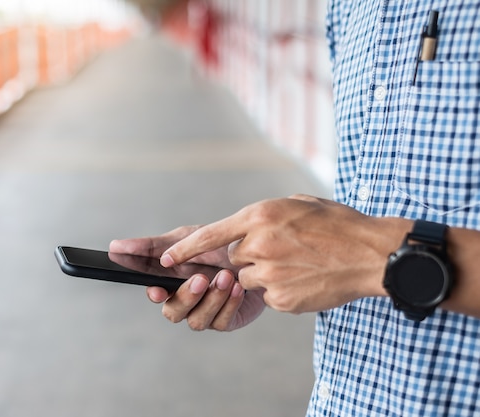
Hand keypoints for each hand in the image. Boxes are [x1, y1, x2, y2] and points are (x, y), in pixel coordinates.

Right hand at [110, 226, 266, 330]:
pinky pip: (220, 321)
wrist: (261, 252)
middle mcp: (186, 299)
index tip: (157, 288)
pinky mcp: (226, 320)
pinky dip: (229, 303)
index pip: (153, 291)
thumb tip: (115, 246)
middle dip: (186, 297)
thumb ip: (152, 246)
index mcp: (171, 280)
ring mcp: (205, 312)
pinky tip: (238, 287)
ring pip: (195, 321)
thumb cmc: (220, 245)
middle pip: (172, 312)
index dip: (152, 293)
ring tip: (226, 277)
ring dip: (211, 300)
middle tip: (202, 279)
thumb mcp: (186, 237)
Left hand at [159, 195, 409, 313]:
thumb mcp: (298, 204)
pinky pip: (268, 295)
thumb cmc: (338, 224)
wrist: (371, 255)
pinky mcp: (279, 299)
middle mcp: (258, 245)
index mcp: (259, 216)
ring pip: (249, 279)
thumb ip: (266, 215)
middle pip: (233, 258)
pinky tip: (305, 279)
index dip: (185, 249)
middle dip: (250, 256)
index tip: (165, 260)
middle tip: (281, 250)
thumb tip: (249, 227)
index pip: (210, 235)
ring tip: (297, 264)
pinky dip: (281, 289)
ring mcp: (268, 274)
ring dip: (265, 274)